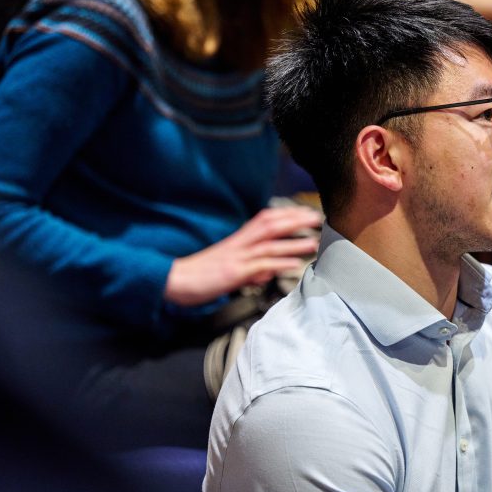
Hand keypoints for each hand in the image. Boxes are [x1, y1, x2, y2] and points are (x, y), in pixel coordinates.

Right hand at [165, 206, 322, 306]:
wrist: (174, 280)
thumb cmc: (201, 274)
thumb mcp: (229, 269)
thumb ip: (250, 270)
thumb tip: (267, 273)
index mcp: (238, 240)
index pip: (265, 219)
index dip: (286, 213)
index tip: (306, 212)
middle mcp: (240, 244)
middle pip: (271, 225)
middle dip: (295, 220)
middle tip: (317, 218)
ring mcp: (237, 257)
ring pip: (270, 245)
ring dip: (294, 243)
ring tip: (314, 242)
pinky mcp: (234, 273)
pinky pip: (260, 266)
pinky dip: (279, 264)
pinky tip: (295, 264)